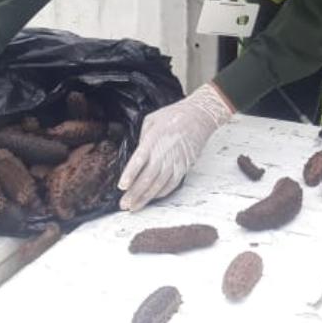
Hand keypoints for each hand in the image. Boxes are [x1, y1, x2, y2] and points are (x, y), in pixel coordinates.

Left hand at [118, 83, 233, 211]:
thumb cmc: (174, 115)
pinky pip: (172, 183)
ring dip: (146, 197)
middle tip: (124, 204)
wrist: (199, 116)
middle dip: (135, 193)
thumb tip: (136, 155)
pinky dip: (162, 193)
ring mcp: (176, 161)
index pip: (139, 160)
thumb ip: (141, 138)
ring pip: (159, 184)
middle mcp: (164, 152)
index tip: (122, 186)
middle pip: (148, 177)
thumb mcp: (151, 119)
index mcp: (153, 139)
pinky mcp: (184, 166)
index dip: (130, 174)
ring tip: (134, 207)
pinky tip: (152, 198)